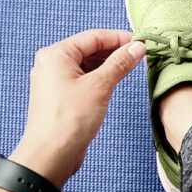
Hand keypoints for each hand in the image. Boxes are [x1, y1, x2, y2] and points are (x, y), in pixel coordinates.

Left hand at [11, 29, 145, 187]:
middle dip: (114, 51)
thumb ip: (119, 63)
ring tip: (130, 68)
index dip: (119, 38)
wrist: (50, 155)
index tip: (140, 42)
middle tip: (139, 55)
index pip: (93, 36)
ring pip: (86, 65)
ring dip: (108, 65)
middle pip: (89, 49)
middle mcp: (51, 64)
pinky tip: (113, 82)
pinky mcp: (59, 97)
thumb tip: (137, 47)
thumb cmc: (69, 120)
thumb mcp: (99, 86)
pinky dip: (98, 78)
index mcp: (56, 54)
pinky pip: (82, 79)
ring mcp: (54, 81)